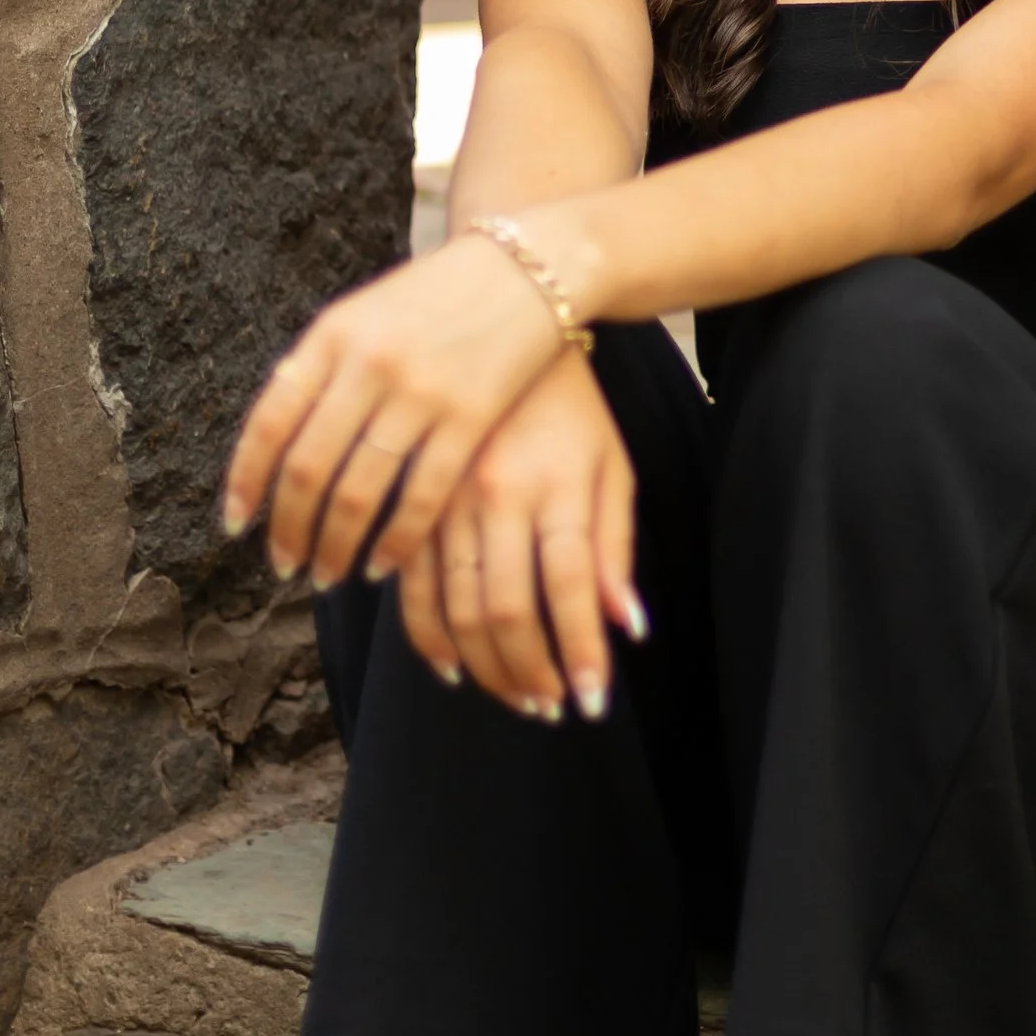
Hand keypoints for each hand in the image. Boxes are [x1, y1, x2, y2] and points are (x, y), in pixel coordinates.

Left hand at [223, 235, 569, 597]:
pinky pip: (421, 497)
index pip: (269, 421)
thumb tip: (272, 446)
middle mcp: (369, 364)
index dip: (246, 481)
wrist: (526, 268)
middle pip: (310, 467)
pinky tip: (382, 566)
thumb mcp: (363, 313)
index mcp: (332, 335)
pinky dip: (396, 541)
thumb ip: (320, 368)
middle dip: (289, 528)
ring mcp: (420, 392)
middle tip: (284, 565)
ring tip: (326, 574)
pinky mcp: (470, 417)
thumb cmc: (436, 297)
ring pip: (359, 491)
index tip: (236, 524)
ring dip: (336, 545)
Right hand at [392, 349, 641, 718]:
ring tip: (516, 698)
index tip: (592, 703)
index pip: (569, 592)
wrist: (505, 327)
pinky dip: (427, 636)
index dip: (579, 655)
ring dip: (484, 666)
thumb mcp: (611, 464)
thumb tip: (625, 627)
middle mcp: (497, 495)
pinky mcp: (411, 498)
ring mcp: (446, 497)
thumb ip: (613, 546)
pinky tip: (451, 666)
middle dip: (528, 673)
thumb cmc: (573, 407)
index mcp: (556, 485)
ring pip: (454, 607)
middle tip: (550, 708)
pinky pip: (410, 586)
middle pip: (505, 610)